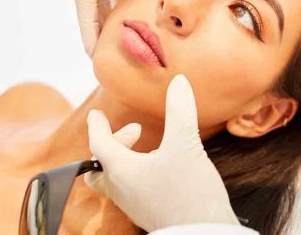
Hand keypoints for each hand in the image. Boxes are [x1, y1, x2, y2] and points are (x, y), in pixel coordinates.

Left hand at [85, 74, 239, 231]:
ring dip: (126, 160)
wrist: (204, 234)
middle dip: (112, 145)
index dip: (97, 125)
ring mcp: (134, 205)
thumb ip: (180, 111)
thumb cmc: (189, 191)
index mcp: (122, 171)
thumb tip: (179, 81)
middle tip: (135, 131)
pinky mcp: (149, 213)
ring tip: (151, 149)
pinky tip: (163, 169)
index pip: (98, 144)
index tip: (96, 115)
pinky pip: (133, 191)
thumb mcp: (186, 145)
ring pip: (116, 180)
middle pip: (99, 168)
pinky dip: (139, 174)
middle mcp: (122, 190)